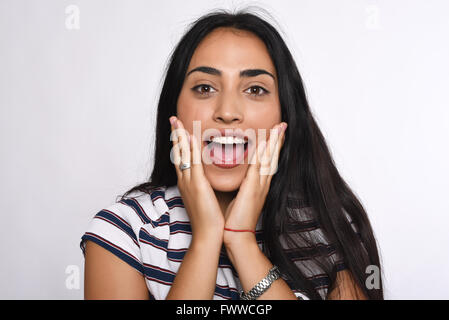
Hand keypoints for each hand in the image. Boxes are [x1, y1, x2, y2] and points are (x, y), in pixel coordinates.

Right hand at [170, 116, 224, 242]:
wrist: (209, 234)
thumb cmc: (209, 218)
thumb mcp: (205, 198)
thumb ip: (205, 185)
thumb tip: (209, 177)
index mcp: (187, 184)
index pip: (182, 159)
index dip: (179, 144)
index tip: (179, 130)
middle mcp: (185, 180)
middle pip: (178, 153)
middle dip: (175, 135)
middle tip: (173, 120)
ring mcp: (189, 182)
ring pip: (183, 155)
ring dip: (180, 137)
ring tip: (177, 122)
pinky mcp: (197, 185)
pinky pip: (193, 162)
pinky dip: (190, 149)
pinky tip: (189, 137)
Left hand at [223, 122, 287, 245]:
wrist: (237, 235)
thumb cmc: (236, 218)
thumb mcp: (241, 197)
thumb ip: (242, 185)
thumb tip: (240, 177)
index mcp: (259, 185)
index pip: (267, 161)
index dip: (272, 146)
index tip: (276, 133)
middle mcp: (262, 184)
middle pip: (272, 157)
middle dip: (277, 140)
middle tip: (282, 125)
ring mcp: (259, 186)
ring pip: (268, 160)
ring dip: (273, 143)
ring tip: (279, 128)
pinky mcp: (252, 189)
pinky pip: (257, 168)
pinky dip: (261, 156)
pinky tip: (264, 144)